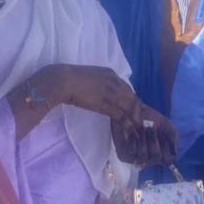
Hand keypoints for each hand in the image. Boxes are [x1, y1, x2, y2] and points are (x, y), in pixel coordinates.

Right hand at [9, 64, 140, 141]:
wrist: (63, 80)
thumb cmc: (70, 79)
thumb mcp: (89, 78)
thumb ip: (98, 83)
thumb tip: (100, 90)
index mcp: (110, 73)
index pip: (127, 88)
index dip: (131, 99)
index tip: (134, 109)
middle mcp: (114, 82)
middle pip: (132, 97)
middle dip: (137, 110)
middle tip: (140, 121)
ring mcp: (111, 92)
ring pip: (129, 107)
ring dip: (134, 119)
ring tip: (138, 129)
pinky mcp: (106, 103)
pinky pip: (121, 115)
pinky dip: (126, 124)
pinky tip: (129, 130)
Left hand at [112, 103, 177, 166]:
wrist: (131, 111)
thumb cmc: (150, 118)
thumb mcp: (166, 124)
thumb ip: (173, 136)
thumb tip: (174, 152)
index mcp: (161, 152)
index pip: (168, 160)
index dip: (167, 149)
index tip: (164, 137)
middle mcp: (150, 158)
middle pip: (156, 158)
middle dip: (154, 141)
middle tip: (150, 128)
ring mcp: (137, 158)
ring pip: (144, 156)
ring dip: (143, 140)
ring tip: (141, 128)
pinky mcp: (124, 155)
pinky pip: (132, 153)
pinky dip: (134, 141)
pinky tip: (134, 133)